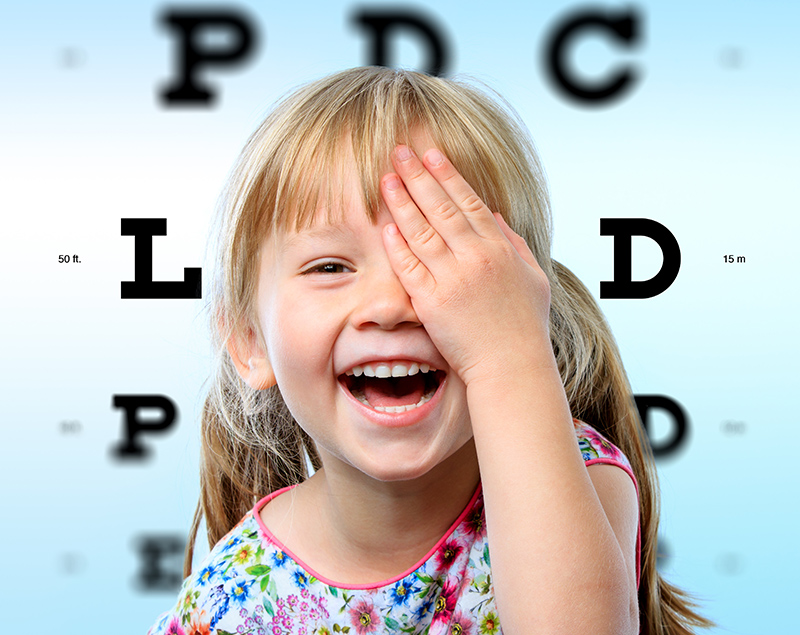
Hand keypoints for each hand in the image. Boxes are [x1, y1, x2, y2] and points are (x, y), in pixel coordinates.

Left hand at [380, 145, 554, 388]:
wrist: (512, 367)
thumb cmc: (525, 326)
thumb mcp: (533, 278)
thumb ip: (514, 243)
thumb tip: (495, 216)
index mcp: (499, 249)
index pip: (469, 201)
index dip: (447, 175)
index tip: (431, 154)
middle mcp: (475, 258)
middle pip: (441, 207)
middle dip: (418, 176)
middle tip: (399, 152)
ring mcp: (452, 279)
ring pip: (421, 231)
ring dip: (401, 202)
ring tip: (386, 179)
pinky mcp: (432, 303)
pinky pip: (410, 267)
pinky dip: (397, 245)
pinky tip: (385, 225)